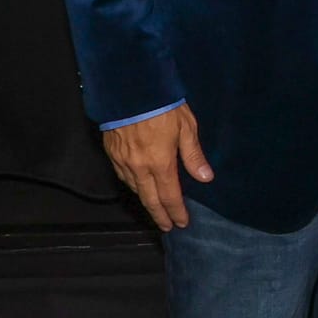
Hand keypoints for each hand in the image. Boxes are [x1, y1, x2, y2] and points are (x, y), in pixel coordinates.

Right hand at [101, 104, 212, 231]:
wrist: (131, 90)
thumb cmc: (163, 106)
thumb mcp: (187, 127)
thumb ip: (194, 155)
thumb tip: (205, 178)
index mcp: (160, 163)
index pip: (169, 196)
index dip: (176, 211)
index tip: (181, 223)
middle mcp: (139, 167)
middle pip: (149, 199)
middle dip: (160, 215)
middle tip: (167, 227)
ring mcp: (122, 161)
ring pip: (134, 189)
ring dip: (146, 201)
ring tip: (156, 209)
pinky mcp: (112, 153)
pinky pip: (123, 177)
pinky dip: (133, 186)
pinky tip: (139, 187)